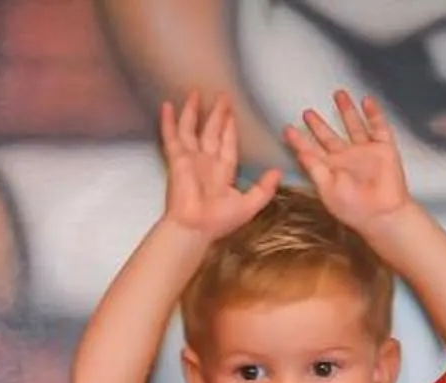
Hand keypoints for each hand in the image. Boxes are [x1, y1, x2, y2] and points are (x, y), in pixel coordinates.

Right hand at [160, 90, 281, 242]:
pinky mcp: (177, 159)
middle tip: (222, 95)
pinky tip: (166, 105)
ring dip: (194, 110)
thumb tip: (278, 173)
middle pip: (212, 131)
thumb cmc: (218, 222)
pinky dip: (168, 120)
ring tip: (195, 92)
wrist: (195, 227)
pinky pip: (171, 135)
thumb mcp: (249, 205)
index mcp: (222, 172)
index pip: (228, 143)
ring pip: (192, 128)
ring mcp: (190, 159)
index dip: (231, 127)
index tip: (233, 113)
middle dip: (218, 113)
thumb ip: (264, 189)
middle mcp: (206, 162)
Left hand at [286, 92, 411, 230]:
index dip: (299, 141)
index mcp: (331, 170)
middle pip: (329, 137)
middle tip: (307, 111)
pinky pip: (378, 128)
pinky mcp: (383, 150)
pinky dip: (374, 114)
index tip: (287, 130)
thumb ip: (314, 168)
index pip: (311, 151)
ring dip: (346, 110)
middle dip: (318, 124)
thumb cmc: (353, 208)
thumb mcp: (326, 188)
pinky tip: (366, 101)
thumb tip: (300, 152)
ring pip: (353, 126)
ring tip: (338, 94)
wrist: (382, 214)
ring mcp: (365, 153)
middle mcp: (346, 159)